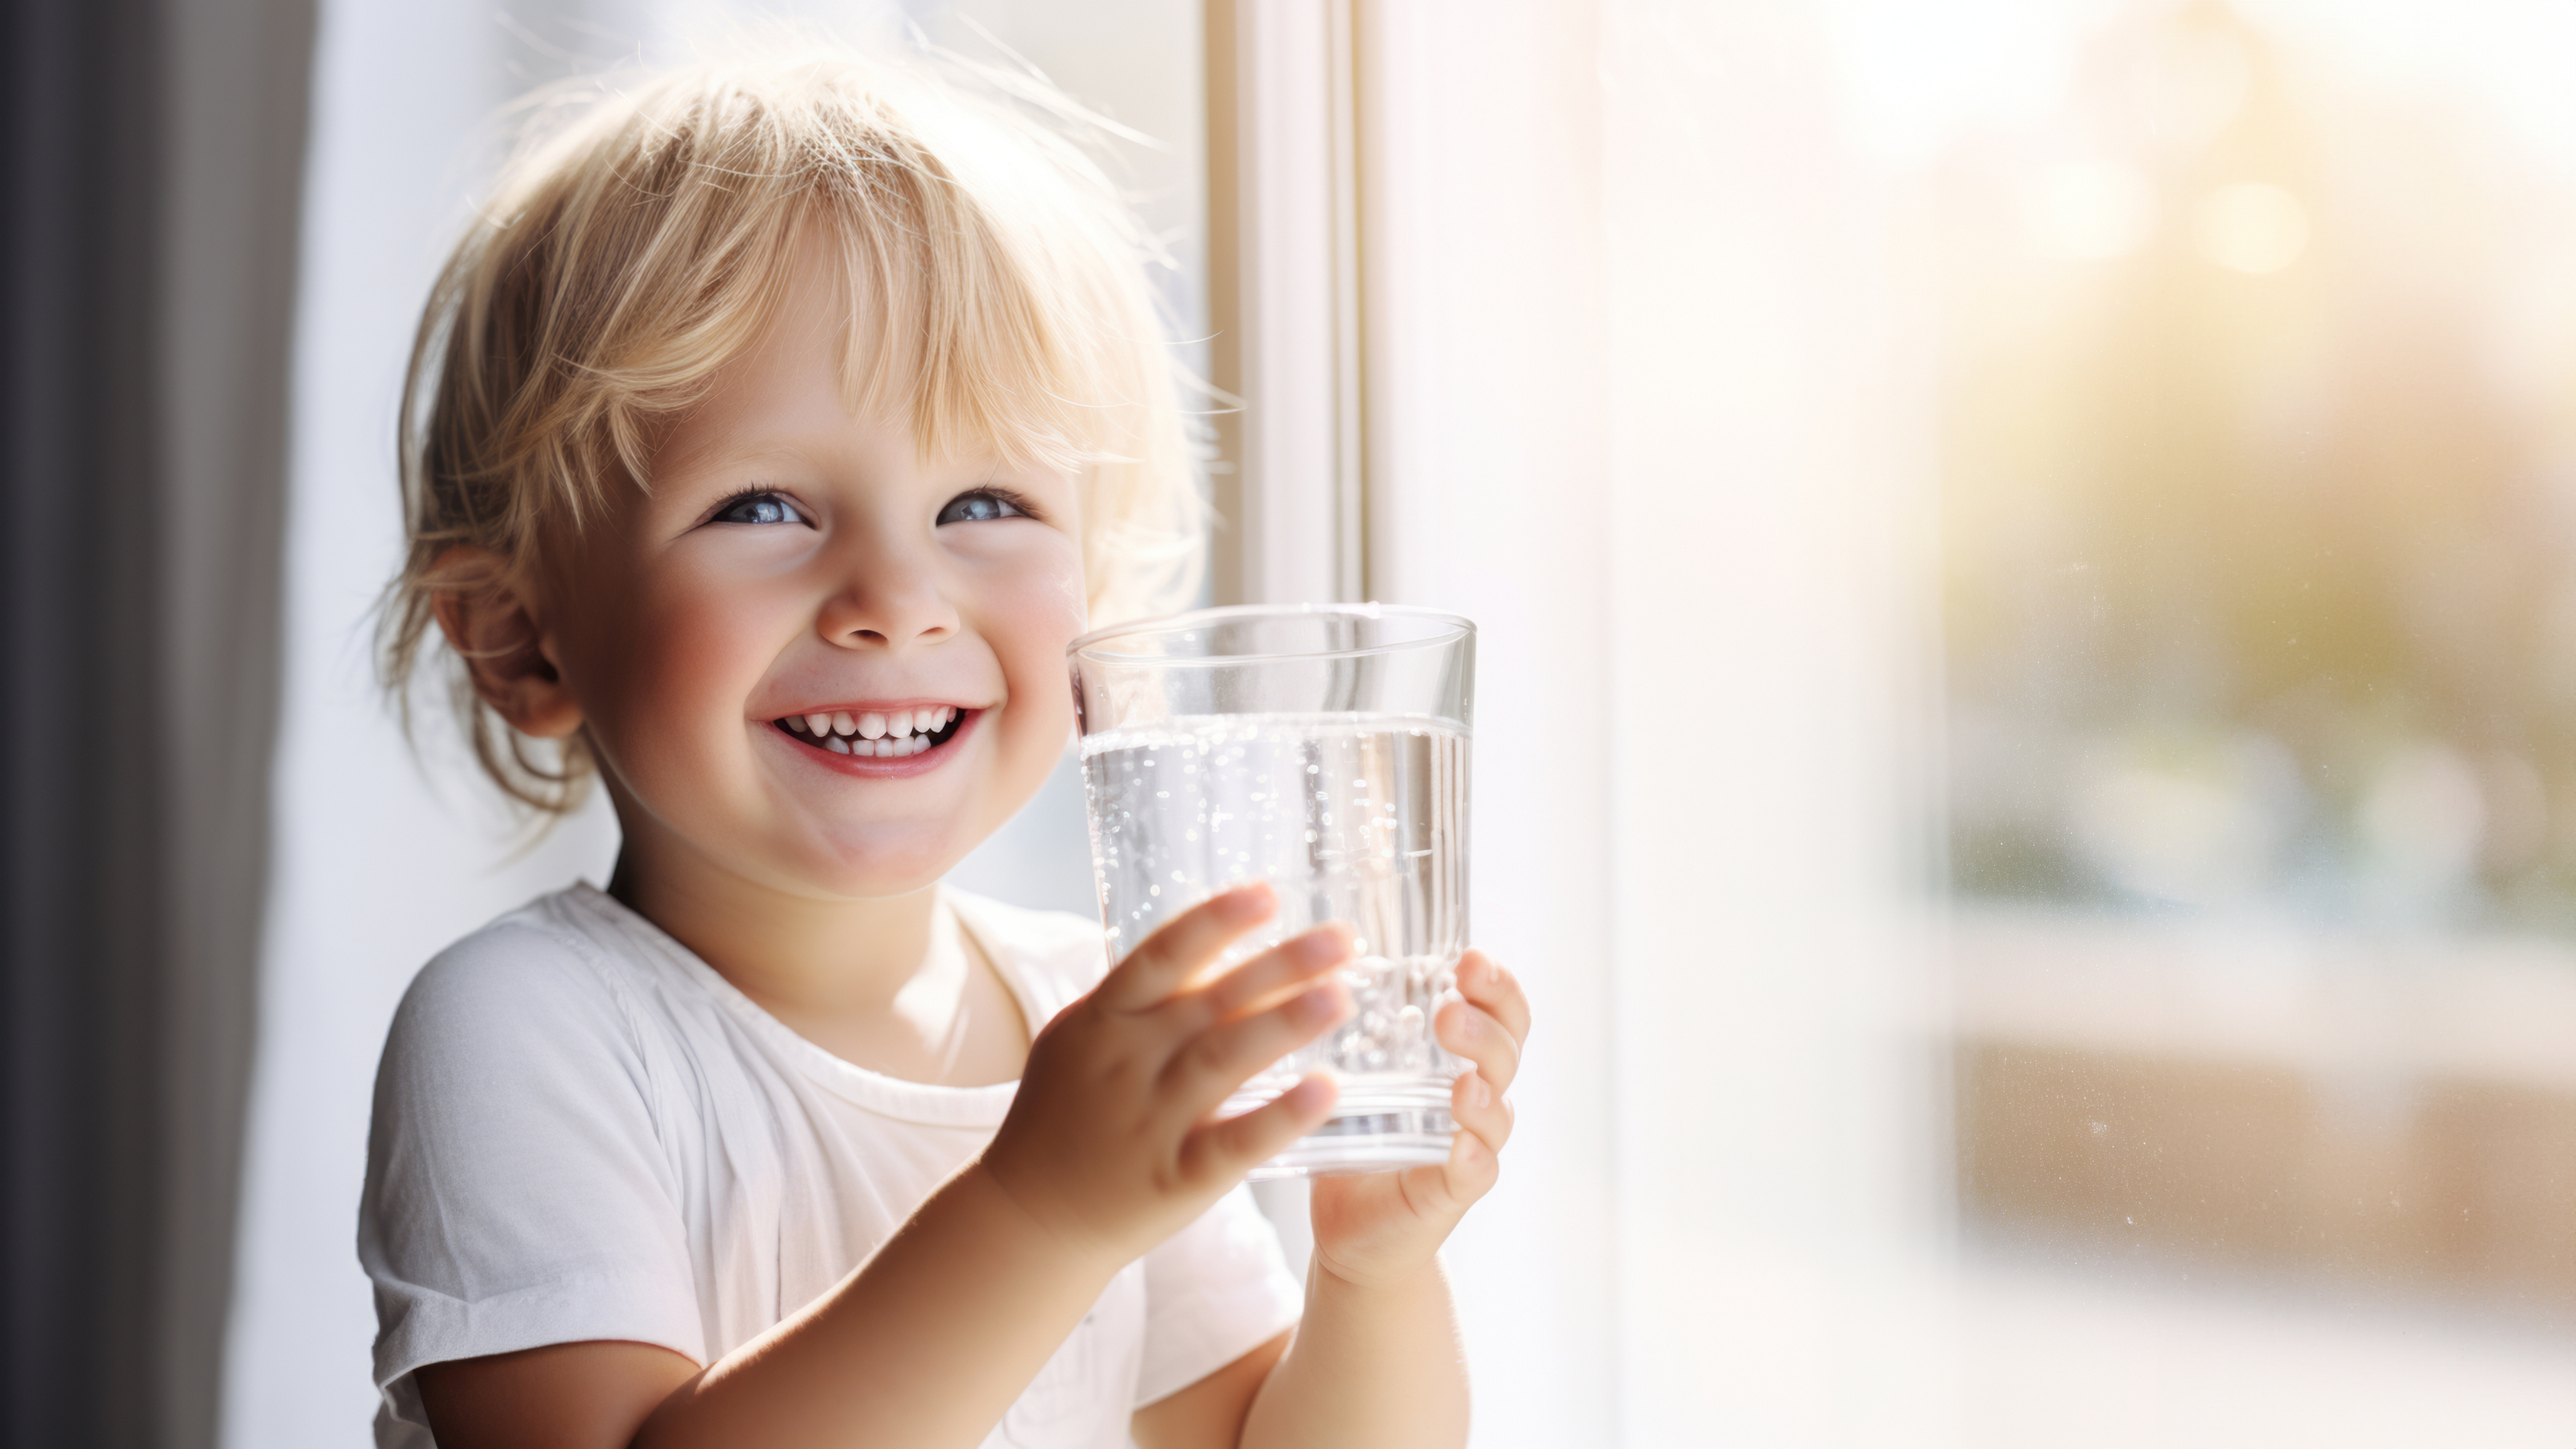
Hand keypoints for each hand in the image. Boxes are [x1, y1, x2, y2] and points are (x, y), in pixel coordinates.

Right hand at [981, 884, 1353, 1266]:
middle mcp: (1124, 1064)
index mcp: (1101, 1020)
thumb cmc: (1067, 1116)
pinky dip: (1283, 1116)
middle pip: (1210, 1002)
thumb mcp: (1083, 1041)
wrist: (1029, 1218)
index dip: (1216, 920)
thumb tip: (1220, 946)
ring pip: (1224, 1062)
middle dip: (1281, 965)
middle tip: (1343, 939)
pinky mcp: (1175, 1180)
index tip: (1270, 893)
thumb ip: (1144, 1000)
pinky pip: (1236, 1144)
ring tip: (1341, 997)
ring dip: (1286, 1025)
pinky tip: (1328, 1091)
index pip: (1162, 955)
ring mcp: (1149, 1124)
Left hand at [1307, 950, 1528, 1288]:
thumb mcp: (1352, 1070)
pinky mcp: (1454, 1192)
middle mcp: (1476, 1096)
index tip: (1469, 957)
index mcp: (1458, 1057)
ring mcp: (1471, 1145)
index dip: (1495, 983)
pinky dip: (1474, 1159)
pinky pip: (1477, 1173)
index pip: (1499, 1010)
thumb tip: (1299, 956)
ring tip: (1464, 1084)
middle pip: (1506, 1051)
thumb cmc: (1356, 1135)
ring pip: (1499, 1112)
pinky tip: (1462, 1148)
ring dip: (1483, 1093)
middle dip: (1485, 1026)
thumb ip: (1344, 1024)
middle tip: (1450, 1010)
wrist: (1352, 1227)